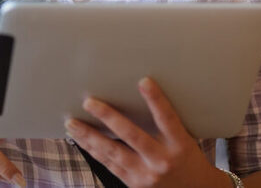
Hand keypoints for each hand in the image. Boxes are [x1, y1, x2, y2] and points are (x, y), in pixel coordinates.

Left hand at [64, 77, 229, 186]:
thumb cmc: (188, 160)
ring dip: (89, 136)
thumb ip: (165, 124)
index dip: (156, 100)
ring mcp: (146, 175)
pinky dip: (93, 150)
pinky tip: (80, 139)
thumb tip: (139, 93)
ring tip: (72, 122)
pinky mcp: (134, 184)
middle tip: (89, 102)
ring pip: (113, 152)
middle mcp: (162, 160)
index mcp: (180, 145)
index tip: (144, 81)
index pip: (167, 119)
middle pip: (132, 136)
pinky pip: (109, 164)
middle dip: (108, 118)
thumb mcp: (186, 140)